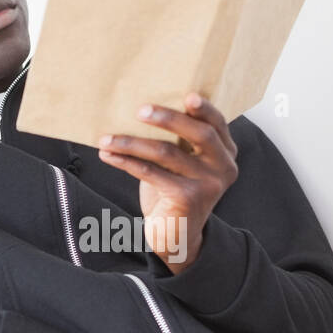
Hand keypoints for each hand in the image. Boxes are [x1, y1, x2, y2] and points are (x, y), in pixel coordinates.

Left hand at [97, 92, 238, 272]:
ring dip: (132, 142)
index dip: (205, 108)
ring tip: (107, 138)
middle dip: (168, 118)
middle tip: (140, 110)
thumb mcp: (183, 163)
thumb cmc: (174, 191)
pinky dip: (126, 161)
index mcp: (226, 153)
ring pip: (167, 153)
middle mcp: (223, 167)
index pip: (217, 124)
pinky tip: (109, 155)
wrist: (176, 236)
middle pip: (199, 134)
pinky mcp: (188, 198)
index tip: (188, 95)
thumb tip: (145, 108)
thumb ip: (180, 140)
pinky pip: (151, 172)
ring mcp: (208, 184)